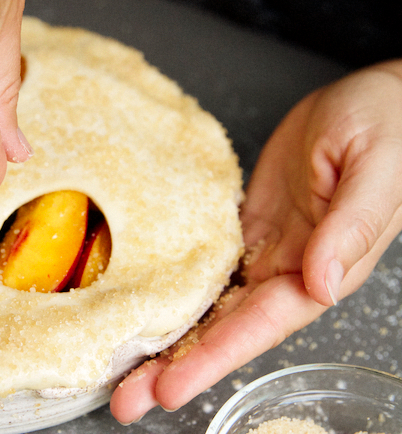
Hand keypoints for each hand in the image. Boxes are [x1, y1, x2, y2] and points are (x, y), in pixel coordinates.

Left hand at [110, 60, 401, 422]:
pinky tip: (142, 313)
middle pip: (225, 329)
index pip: (259, 325)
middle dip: (176, 366)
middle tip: (127, 399)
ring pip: (209, 306)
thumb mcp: (372, 171)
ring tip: (121, 372)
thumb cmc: (384, 127)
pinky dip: (175, 294)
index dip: (214, 357)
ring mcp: (263, 251)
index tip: (171, 386)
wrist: (368, 99)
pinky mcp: (245, 228)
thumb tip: (322, 281)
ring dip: (167, 340)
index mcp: (320, 267)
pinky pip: (205, 268)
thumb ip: (350, 229)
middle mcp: (287, 270)